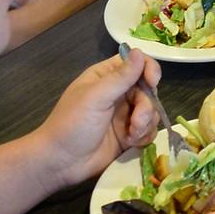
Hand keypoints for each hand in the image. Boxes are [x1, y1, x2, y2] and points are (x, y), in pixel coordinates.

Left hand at [35, 51, 161, 188]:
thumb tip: (140, 52)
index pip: (137, 63)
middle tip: (136, 121)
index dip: (148, 69)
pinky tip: (132, 143)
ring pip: (152, 111)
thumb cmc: (72, 124)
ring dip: (146, 123)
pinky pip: (149, 129)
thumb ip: (120, 77)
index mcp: (106, 77)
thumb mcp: (95, 97)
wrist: (62, 162)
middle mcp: (118, 93)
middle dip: (146, 106)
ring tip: (131, 136)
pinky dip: (145, 136)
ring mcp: (124, 114)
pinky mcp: (129, 134)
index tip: (152, 82)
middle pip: (148, 90)